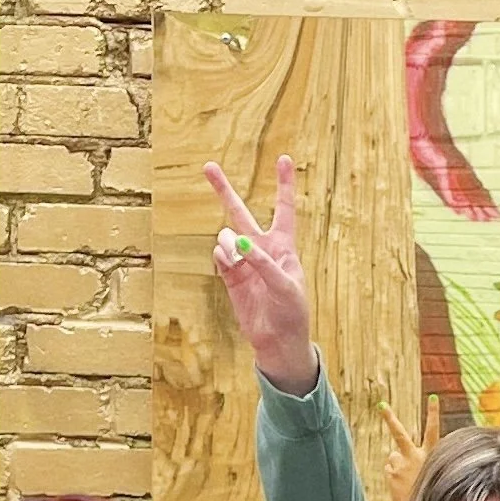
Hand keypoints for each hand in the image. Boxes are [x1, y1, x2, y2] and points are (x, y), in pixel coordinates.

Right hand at [204, 154, 318, 395]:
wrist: (277, 341)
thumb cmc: (292, 313)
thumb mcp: (286, 286)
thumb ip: (263, 263)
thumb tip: (237, 244)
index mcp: (284, 245)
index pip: (284, 209)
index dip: (284, 184)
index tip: (284, 158)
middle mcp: (262, 249)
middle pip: (241, 212)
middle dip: (224, 190)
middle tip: (207, 166)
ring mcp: (244, 262)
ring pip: (227, 237)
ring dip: (229, 243)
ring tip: (237, 258)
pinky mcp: (230, 277)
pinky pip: (220, 257)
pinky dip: (222, 257)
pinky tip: (228, 263)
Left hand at [376, 386, 440, 500]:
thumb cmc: (430, 492)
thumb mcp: (431, 473)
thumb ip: (414, 460)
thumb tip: (392, 454)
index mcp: (431, 455)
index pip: (433, 431)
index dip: (433, 414)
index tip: (433, 397)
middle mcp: (415, 457)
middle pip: (400, 434)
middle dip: (389, 418)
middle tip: (381, 405)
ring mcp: (401, 465)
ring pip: (393, 456)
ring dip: (397, 465)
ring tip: (407, 480)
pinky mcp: (391, 473)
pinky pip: (389, 468)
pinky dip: (393, 475)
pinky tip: (401, 486)